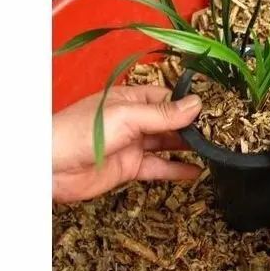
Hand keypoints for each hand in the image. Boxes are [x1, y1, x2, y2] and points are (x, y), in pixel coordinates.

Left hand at [53, 85, 201, 202]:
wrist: (50, 167)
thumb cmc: (81, 131)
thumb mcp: (127, 116)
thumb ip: (163, 114)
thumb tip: (196, 104)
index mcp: (132, 99)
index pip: (168, 99)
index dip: (189, 105)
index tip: (214, 112)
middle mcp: (134, 120)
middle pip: (170, 122)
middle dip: (193, 127)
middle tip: (219, 133)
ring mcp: (133, 144)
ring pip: (167, 145)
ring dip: (188, 148)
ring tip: (214, 150)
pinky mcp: (130, 167)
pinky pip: (159, 167)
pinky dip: (177, 170)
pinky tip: (196, 171)